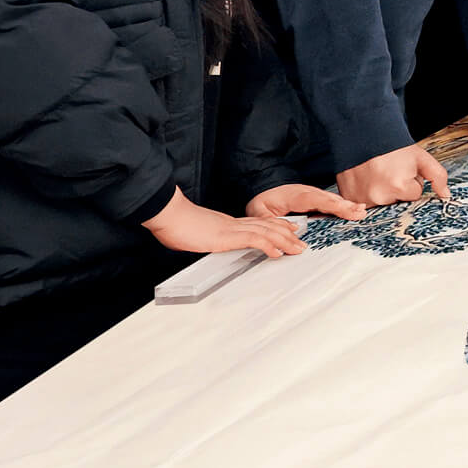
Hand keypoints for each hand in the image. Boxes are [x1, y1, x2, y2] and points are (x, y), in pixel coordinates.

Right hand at [141, 186, 305, 256]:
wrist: (167, 214)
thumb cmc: (174, 224)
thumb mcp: (195, 233)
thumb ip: (204, 237)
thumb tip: (202, 242)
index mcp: (227, 223)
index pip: (258, 223)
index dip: (275, 225)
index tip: (288, 228)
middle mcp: (233, 223)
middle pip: (267, 226)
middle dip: (287, 234)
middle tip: (301, 242)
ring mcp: (231, 229)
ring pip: (265, 232)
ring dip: (284, 241)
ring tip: (297, 249)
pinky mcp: (226, 236)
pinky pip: (253, 240)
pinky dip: (268, 246)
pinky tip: (277, 253)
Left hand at [245, 183, 365, 222]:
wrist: (262, 188)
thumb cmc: (262, 200)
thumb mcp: (257, 211)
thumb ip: (268, 221)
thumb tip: (285, 230)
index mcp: (294, 195)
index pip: (316, 199)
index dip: (332, 204)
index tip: (345, 209)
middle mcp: (306, 193)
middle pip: (328, 198)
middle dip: (344, 205)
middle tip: (360, 211)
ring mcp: (311, 194)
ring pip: (331, 199)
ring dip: (346, 204)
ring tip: (361, 210)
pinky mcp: (313, 199)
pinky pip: (329, 201)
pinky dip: (342, 205)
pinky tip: (353, 209)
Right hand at [336, 145, 449, 207]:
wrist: (362, 130)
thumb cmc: (392, 145)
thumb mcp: (419, 156)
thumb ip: (437, 175)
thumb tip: (445, 195)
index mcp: (399, 186)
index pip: (414, 194)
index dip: (410, 180)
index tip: (401, 168)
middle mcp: (379, 196)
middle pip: (397, 202)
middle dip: (396, 189)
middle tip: (388, 170)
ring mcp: (362, 198)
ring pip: (381, 203)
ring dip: (381, 193)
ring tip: (376, 173)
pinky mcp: (349, 197)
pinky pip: (363, 204)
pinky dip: (365, 194)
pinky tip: (365, 178)